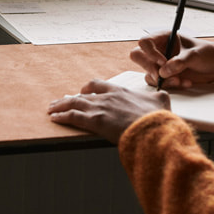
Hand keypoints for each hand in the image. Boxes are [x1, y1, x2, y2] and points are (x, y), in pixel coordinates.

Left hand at [48, 79, 169, 143]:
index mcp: (121, 91)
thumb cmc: (157, 118)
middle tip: (61, 101)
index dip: (89, 88)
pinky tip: (54, 118)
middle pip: (83, 94)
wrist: (152, 128)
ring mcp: (100, 108)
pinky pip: (73, 117)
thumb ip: (159, 96)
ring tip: (51, 108)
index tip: (83, 92)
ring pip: (74, 103)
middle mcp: (107, 97)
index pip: (100, 85)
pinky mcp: (95, 122)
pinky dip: (62, 116)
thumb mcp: (162, 101)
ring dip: (60, 106)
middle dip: (70, 98)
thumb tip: (162, 95)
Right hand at [130, 33, 213, 88]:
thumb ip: (179, 62)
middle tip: (163, 75)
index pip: (145, 42)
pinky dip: (171, 86)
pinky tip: (185, 82)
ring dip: (164, 80)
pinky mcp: (165, 76)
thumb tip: (163, 72)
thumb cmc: (207, 53)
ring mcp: (161, 64)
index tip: (163, 62)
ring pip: (148, 73)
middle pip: (139, 57)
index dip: (150, 53)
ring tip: (180, 80)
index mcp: (164, 38)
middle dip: (150, 68)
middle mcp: (159, 50)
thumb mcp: (195, 55)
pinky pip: (158, 83)